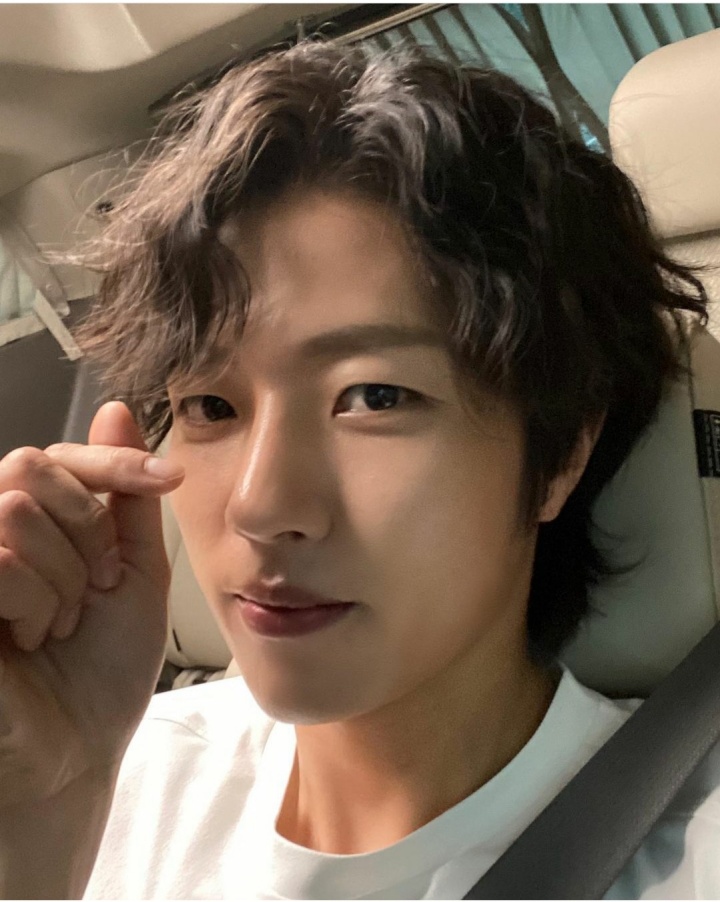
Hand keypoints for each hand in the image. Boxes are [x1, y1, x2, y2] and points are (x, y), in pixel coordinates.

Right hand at [0, 401, 183, 807]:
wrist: (80, 748)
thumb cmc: (103, 666)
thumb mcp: (133, 570)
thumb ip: (123, 497)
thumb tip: (116, 408)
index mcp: (33, 522)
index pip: (58, 454)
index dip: (115, 458)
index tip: (169, 478)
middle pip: (30, 466)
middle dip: (87, 529)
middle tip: (97, 586)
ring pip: (16, 511)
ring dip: (65, 575)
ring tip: (62, 620)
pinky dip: (35, 600)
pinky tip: (32, 636)